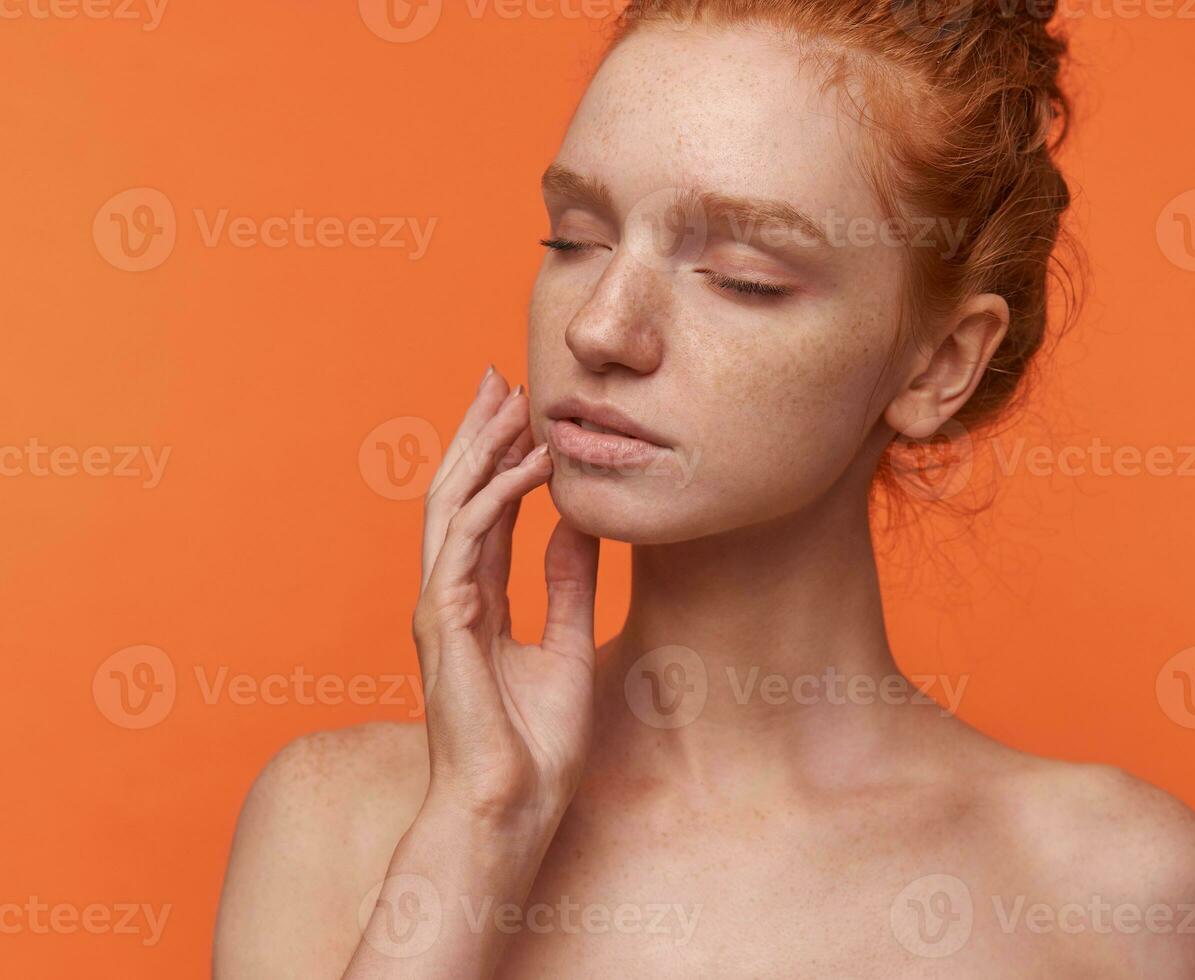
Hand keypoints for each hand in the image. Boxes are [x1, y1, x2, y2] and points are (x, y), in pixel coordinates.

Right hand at [412, 365, 599, 826]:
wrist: (513, 807)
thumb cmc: (535, 745)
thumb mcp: (566, 644)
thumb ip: (567, 584)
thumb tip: (580, 524)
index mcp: (478, 603)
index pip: (486, 513)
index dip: (502, 459)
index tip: (525, 413)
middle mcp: (452, 597)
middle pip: (459, 495)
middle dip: (479, 434)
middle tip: (502, 378)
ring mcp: (441, 607)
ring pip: (452, 506)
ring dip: (481, 449)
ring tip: (510, 400)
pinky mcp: (443, 622)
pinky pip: (465, 542)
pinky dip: (495, 497)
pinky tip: (526, 464)